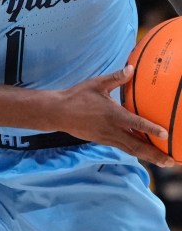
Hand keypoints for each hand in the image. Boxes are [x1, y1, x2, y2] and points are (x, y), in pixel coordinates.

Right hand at [59, 65, 174, 167]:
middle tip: (171, 161)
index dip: (151, 129)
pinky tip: (143, 152)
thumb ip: (116, 78)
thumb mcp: (96, 84)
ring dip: (149, 157)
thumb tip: (131, 68)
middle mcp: (112, 129)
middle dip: (156, 155)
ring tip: (164, 162)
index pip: (136, 123)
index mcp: (113, 114)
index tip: (166, 134)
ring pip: (132, 150)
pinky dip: (136, 151)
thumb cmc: (77, 96)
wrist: (59, 112)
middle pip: (138, 145)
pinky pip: (123, 147)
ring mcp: (107, 137)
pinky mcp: (103, 141)